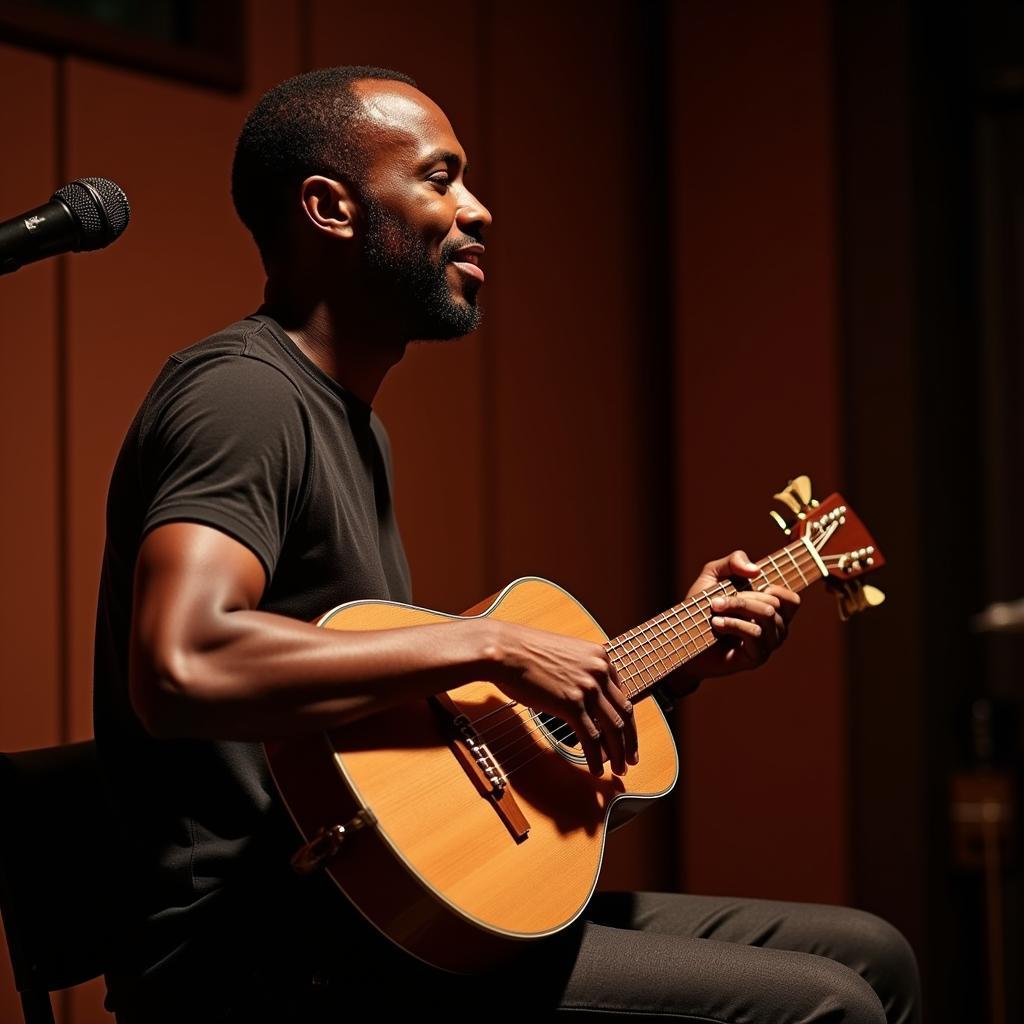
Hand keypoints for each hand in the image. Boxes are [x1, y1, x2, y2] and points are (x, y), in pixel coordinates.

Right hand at [487, 621, 638, 777]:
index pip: (622, 694)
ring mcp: (588, 688)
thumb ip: (579, 673)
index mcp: (600, 657)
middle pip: (624, 713)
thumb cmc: (524, 652)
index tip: (625, 734)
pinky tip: (596, 770)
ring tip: (618, 769)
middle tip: (630, 758)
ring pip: (613, 729)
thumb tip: (582, 700)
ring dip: (618, 753)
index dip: (625, 720)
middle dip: (629, 740)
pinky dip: (595, 758)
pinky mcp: (572, 704)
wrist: (505, 650)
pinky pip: (591, 738)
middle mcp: (600, 671)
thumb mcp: (564, 656)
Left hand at [673, 549, 800, 682]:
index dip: (774, 588)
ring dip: (736, 607)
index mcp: (773, 610)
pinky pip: (755, 633)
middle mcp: (776, 628)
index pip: (792, 600)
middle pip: (774, 603)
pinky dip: (734, 623)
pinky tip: (716, 624)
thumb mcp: (713, 575)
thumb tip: (756, 570)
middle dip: (742, 597)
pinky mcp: (757, 657)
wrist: (682, 639)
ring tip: (714, 610)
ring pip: (767, 616)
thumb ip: (734, 561)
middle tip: (716, 601)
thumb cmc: (700, 607)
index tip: (747, 588)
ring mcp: (768, 644)